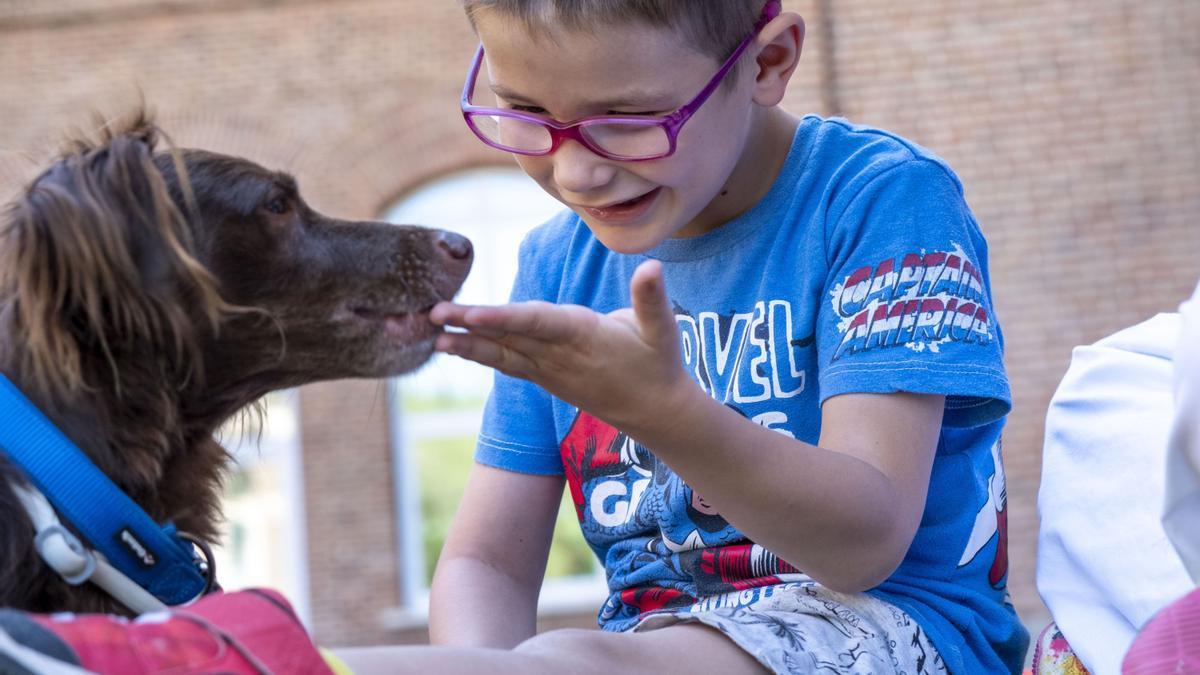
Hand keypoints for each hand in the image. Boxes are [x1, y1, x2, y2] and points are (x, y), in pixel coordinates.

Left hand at [430, 260, 691, 432]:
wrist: (655, 413)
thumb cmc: (659, 364)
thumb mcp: (663, 330)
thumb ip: (652, 298)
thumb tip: (653, 265)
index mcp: (583, 336)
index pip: (537, 323)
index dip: (503, 318)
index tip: (471, 314)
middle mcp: (559, 356)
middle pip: (508, 336)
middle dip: (470, 325)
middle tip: (431, 314)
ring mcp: (549, 371)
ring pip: (501, 354)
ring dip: (464, 343)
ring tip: (429, 334)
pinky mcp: (544, 378)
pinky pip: (505, 363)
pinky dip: (477, 353)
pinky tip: (450, 344)